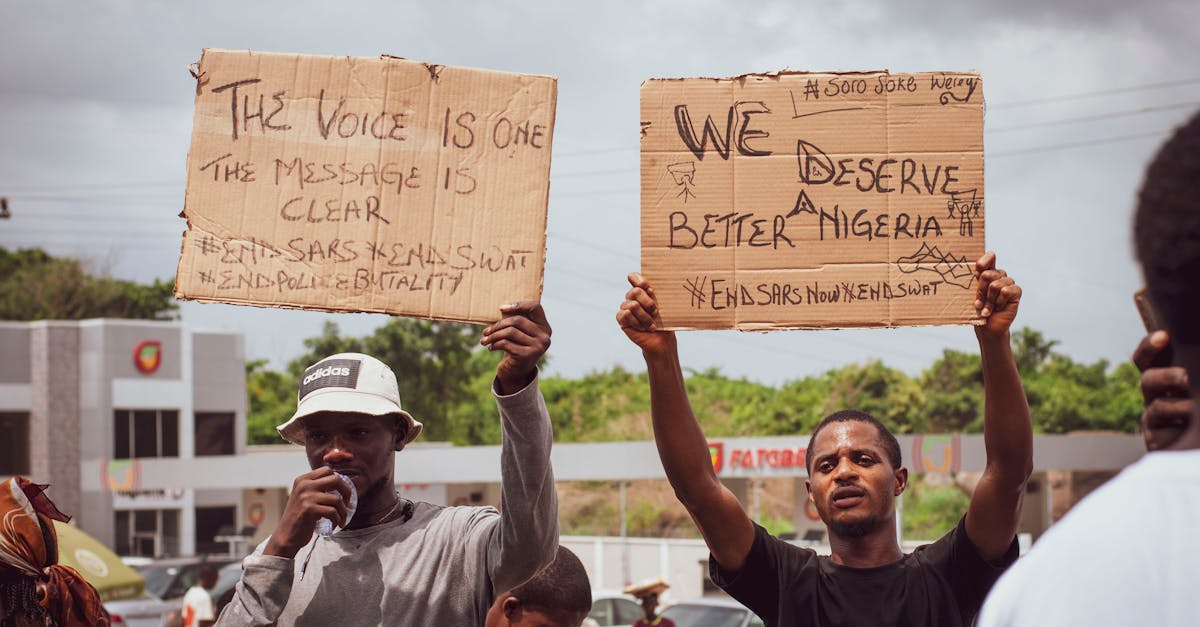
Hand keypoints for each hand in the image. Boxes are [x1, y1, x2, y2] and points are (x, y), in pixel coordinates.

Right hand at [264, 467, 349, 557]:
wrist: (286, 536)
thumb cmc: (300, 518)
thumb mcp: (305, 497)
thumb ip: (317, 488)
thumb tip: (341, 482)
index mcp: (303, 479)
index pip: (328, 470)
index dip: (340, 481)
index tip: (342, 493)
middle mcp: (304, 485)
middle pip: (336, 479)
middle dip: (347, 492)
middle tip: (347, 504)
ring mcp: (306, 496)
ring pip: (337, 499)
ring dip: (343, 512)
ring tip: (341, 519)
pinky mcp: (309, 509)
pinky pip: (333, 512)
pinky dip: (337, 520)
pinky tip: (334, 525)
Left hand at [482, 301, 550, 394]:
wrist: (516, 373)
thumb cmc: (515, 348)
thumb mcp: (519, 333)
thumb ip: (516, 320)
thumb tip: (503, 308)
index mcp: (545, 327)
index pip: (535, 307)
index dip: (518, 305)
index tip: (501, 308)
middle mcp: (545, 337)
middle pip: (518, 320)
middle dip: (498, 325)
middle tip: (486, 331)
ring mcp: (538, 347)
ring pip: (510, 332)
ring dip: (493, 335)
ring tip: (484, 340)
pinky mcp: (527, 356)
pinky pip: (506, 344)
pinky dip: (495, 344)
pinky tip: (490, 348)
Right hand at [617, 272, 676, 355]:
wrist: (662, 340)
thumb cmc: (665, 321)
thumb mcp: (665, 305)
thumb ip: (659, 294)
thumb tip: (652, 289)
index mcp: (642, 290)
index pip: (633, 277)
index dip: (640, 281)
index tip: (651, 290)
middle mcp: (632, 297)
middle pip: (635, 291)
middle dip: (648, 303)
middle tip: (656, 312)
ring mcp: (625, 307)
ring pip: (633, 305)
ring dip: (645, 317)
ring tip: (651, 325)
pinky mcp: (621, 318)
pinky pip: (626, 315)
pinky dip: (637, 323)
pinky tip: (642, 328)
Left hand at [974, 252, 1020, 339]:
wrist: (987, 327)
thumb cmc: (978, 310)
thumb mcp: (972, 294)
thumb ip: (976, 281)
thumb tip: (978, 272)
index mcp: (987, 272)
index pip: (989, 257)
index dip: (984, 261)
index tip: (977, 271)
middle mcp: (999, 275)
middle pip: (987, 274)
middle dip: (980, 291)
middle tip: (978, 304)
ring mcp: (1008, 282)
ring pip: (995, 285)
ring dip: (989, 301)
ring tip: (987, 309)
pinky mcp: (1016, 291)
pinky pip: (1006, 292)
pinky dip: (999, 302)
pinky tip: (998, 308)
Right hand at [1132, 330, 1192, 450]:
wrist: (1198, 448)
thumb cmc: (1198, 412)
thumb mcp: (1194, 387)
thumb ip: (1193, 375)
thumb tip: (1192, 371)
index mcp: (1165, 379)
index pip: (1147, 359)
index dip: (1150, 347)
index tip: (1163, 336)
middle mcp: (1155, 396)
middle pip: (1148, 379)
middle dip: (1166, 376)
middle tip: (1186, 378)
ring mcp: (1153, 418)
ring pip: (1156, 406)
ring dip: (1175, 405)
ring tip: (1193, 407)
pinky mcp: (1154, 438)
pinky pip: (1162, 430)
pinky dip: (1177, 425)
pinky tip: (1190, 422)